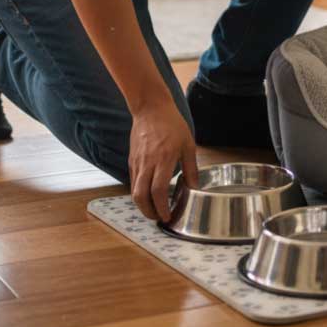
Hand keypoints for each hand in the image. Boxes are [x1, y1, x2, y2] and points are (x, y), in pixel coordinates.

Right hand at [128, 98, 199, 221]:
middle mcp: (147, 163)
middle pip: (141, 196)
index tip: (168, 216)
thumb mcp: (188, 145)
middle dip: (149, 212)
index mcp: (163, 159)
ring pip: (134, 191)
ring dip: (143, 205)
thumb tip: (194, 187)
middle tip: (160, 218)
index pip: (158, 190)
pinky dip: (139, 193)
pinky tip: (149, 194)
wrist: (150, 109)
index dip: (162, 207)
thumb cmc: (172, 124)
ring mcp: (137, 162)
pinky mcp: (131, 160)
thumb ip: (191, 168)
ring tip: (155, 209)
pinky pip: (133, 182)